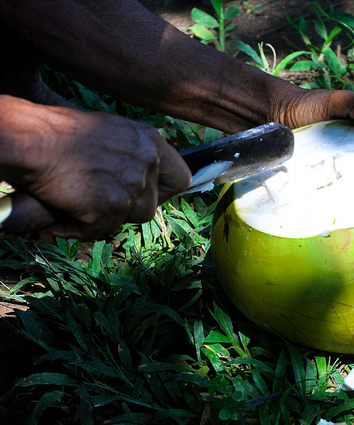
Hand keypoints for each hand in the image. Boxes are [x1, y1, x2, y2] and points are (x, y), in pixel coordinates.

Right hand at [2, 98, 190, 238]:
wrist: (30, 139)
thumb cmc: (61, 133)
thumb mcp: (112, 132)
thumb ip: (135, 155)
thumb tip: (144, 180)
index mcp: (150, 143)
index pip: (182, 178)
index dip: (165, 191)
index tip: (150, 194)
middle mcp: (146, 164)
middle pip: (152, 205)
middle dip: (128, 208)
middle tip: (102, 198)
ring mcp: (129, 188)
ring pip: (129, 220)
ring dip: (105, 218)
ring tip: (79, 204)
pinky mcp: (107, 208)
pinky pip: (97, 231)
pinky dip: (77, 228)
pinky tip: (62, 214)